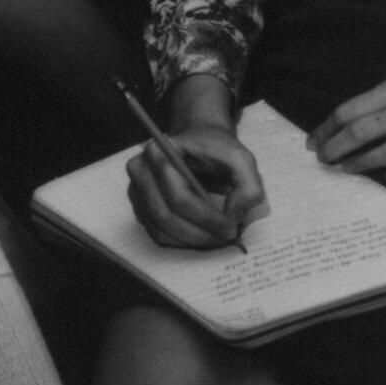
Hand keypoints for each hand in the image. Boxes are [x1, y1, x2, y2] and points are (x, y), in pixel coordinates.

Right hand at [126, 74, 268, 248]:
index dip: (207, 219)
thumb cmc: (216, 149)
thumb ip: (248, 186)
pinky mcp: (140, 208)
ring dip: (192, 241)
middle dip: (200, 234)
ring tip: (218, 237)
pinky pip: (159, 235)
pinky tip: (203, 234)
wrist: (198, 143)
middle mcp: (140, 171)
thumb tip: (233, 218)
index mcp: (159, 152)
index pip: (179, 197)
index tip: (232, 228)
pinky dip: (183, 241)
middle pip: (166, 217)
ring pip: (161, 231)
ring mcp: (136, 191)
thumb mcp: (241, 160)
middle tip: (227, 238)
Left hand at [307, 58, 385, 187]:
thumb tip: (349, 125)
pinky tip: (381, 178)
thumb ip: (382, 103)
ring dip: (358, 165)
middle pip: (358, 134)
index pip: (348, 111)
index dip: (326, 129)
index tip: (313, 142)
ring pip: (381, 156)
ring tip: (345, 170)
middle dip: (335, 149)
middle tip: (323, 160)